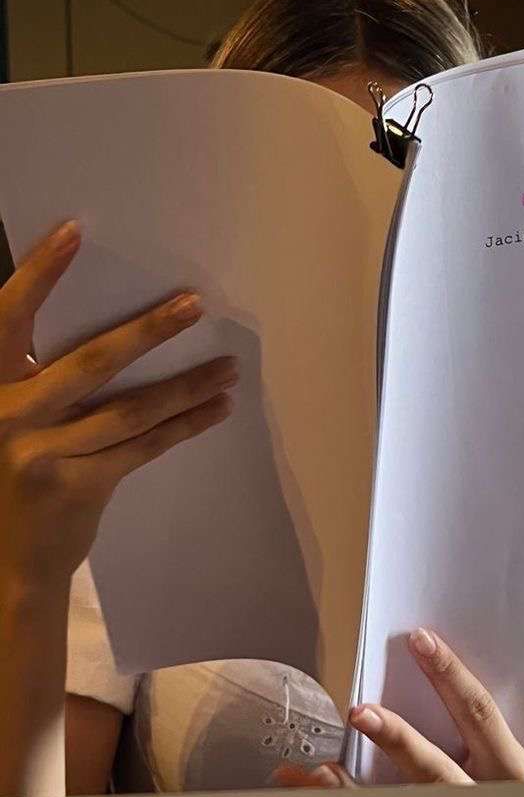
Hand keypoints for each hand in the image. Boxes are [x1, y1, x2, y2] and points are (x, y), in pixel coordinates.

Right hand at [0, 221, 237, 588]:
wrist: (7, 564)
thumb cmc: (12, 478)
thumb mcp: (9, 420)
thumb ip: (36, 380)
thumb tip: (114, 335)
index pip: (7, 319)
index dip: (38, 274)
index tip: (75, 232)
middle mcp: (8, 416)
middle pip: (90, 362)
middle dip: (148, 330)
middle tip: (194, 304)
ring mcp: (43, 454)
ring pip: (131, 408)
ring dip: (186, 384)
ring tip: (229, 367)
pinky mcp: (79, 486)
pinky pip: (143, 446)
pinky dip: (184, 425)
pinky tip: (215, 407)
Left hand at [276, 629, 523, 787]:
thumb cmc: (500, 790)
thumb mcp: (503, 761)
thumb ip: (473, 725)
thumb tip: (421, 666)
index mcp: (510, 770)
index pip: (479, 712)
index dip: (450, 674)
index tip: (420, 641)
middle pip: (434, 767)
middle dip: (395, 737)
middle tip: (360, 710)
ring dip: (352, 787)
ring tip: (322, 768)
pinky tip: (320, 784)